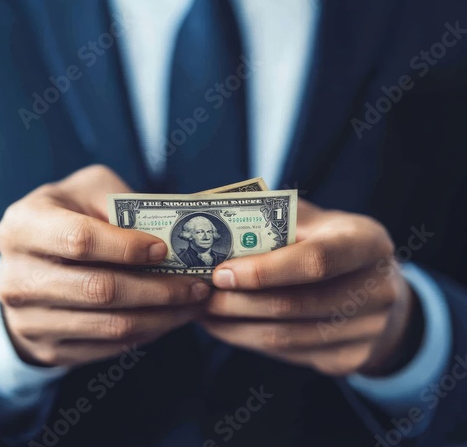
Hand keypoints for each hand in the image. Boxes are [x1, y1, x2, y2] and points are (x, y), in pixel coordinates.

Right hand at [0, 165, 209, 366]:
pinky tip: (171, 317)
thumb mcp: (88, 189)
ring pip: (110, 325)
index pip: (80, 240)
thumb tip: (167, 233)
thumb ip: (120, 201)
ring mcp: (28, 319)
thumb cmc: (69, 215)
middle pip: (99, 289)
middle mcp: (18, 276)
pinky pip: (108, 347)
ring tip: (195, 301)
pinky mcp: (48, 348)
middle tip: (199, 284)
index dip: (126, 247)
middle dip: (159, 289)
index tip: (164, 249)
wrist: (30, 262)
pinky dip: (148, 332)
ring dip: (163, 316)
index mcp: (24, 226)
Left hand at [201, 199, 417, 375]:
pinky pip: (290, 354)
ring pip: (286, 338)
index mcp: (366, 243)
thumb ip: (276, 218)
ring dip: (236, 327)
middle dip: (236, 303)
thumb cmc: (334, 244)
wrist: (379, 288)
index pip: (314, 261)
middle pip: (294, 305)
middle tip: (199, 296)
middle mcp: (375, 289)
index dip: (264, 271)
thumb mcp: (316, 220)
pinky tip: (230, 328)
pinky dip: (252, 341)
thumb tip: (216, 220)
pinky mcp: (351, 359)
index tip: (221, 274)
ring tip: (204, 313)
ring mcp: (368, 331)